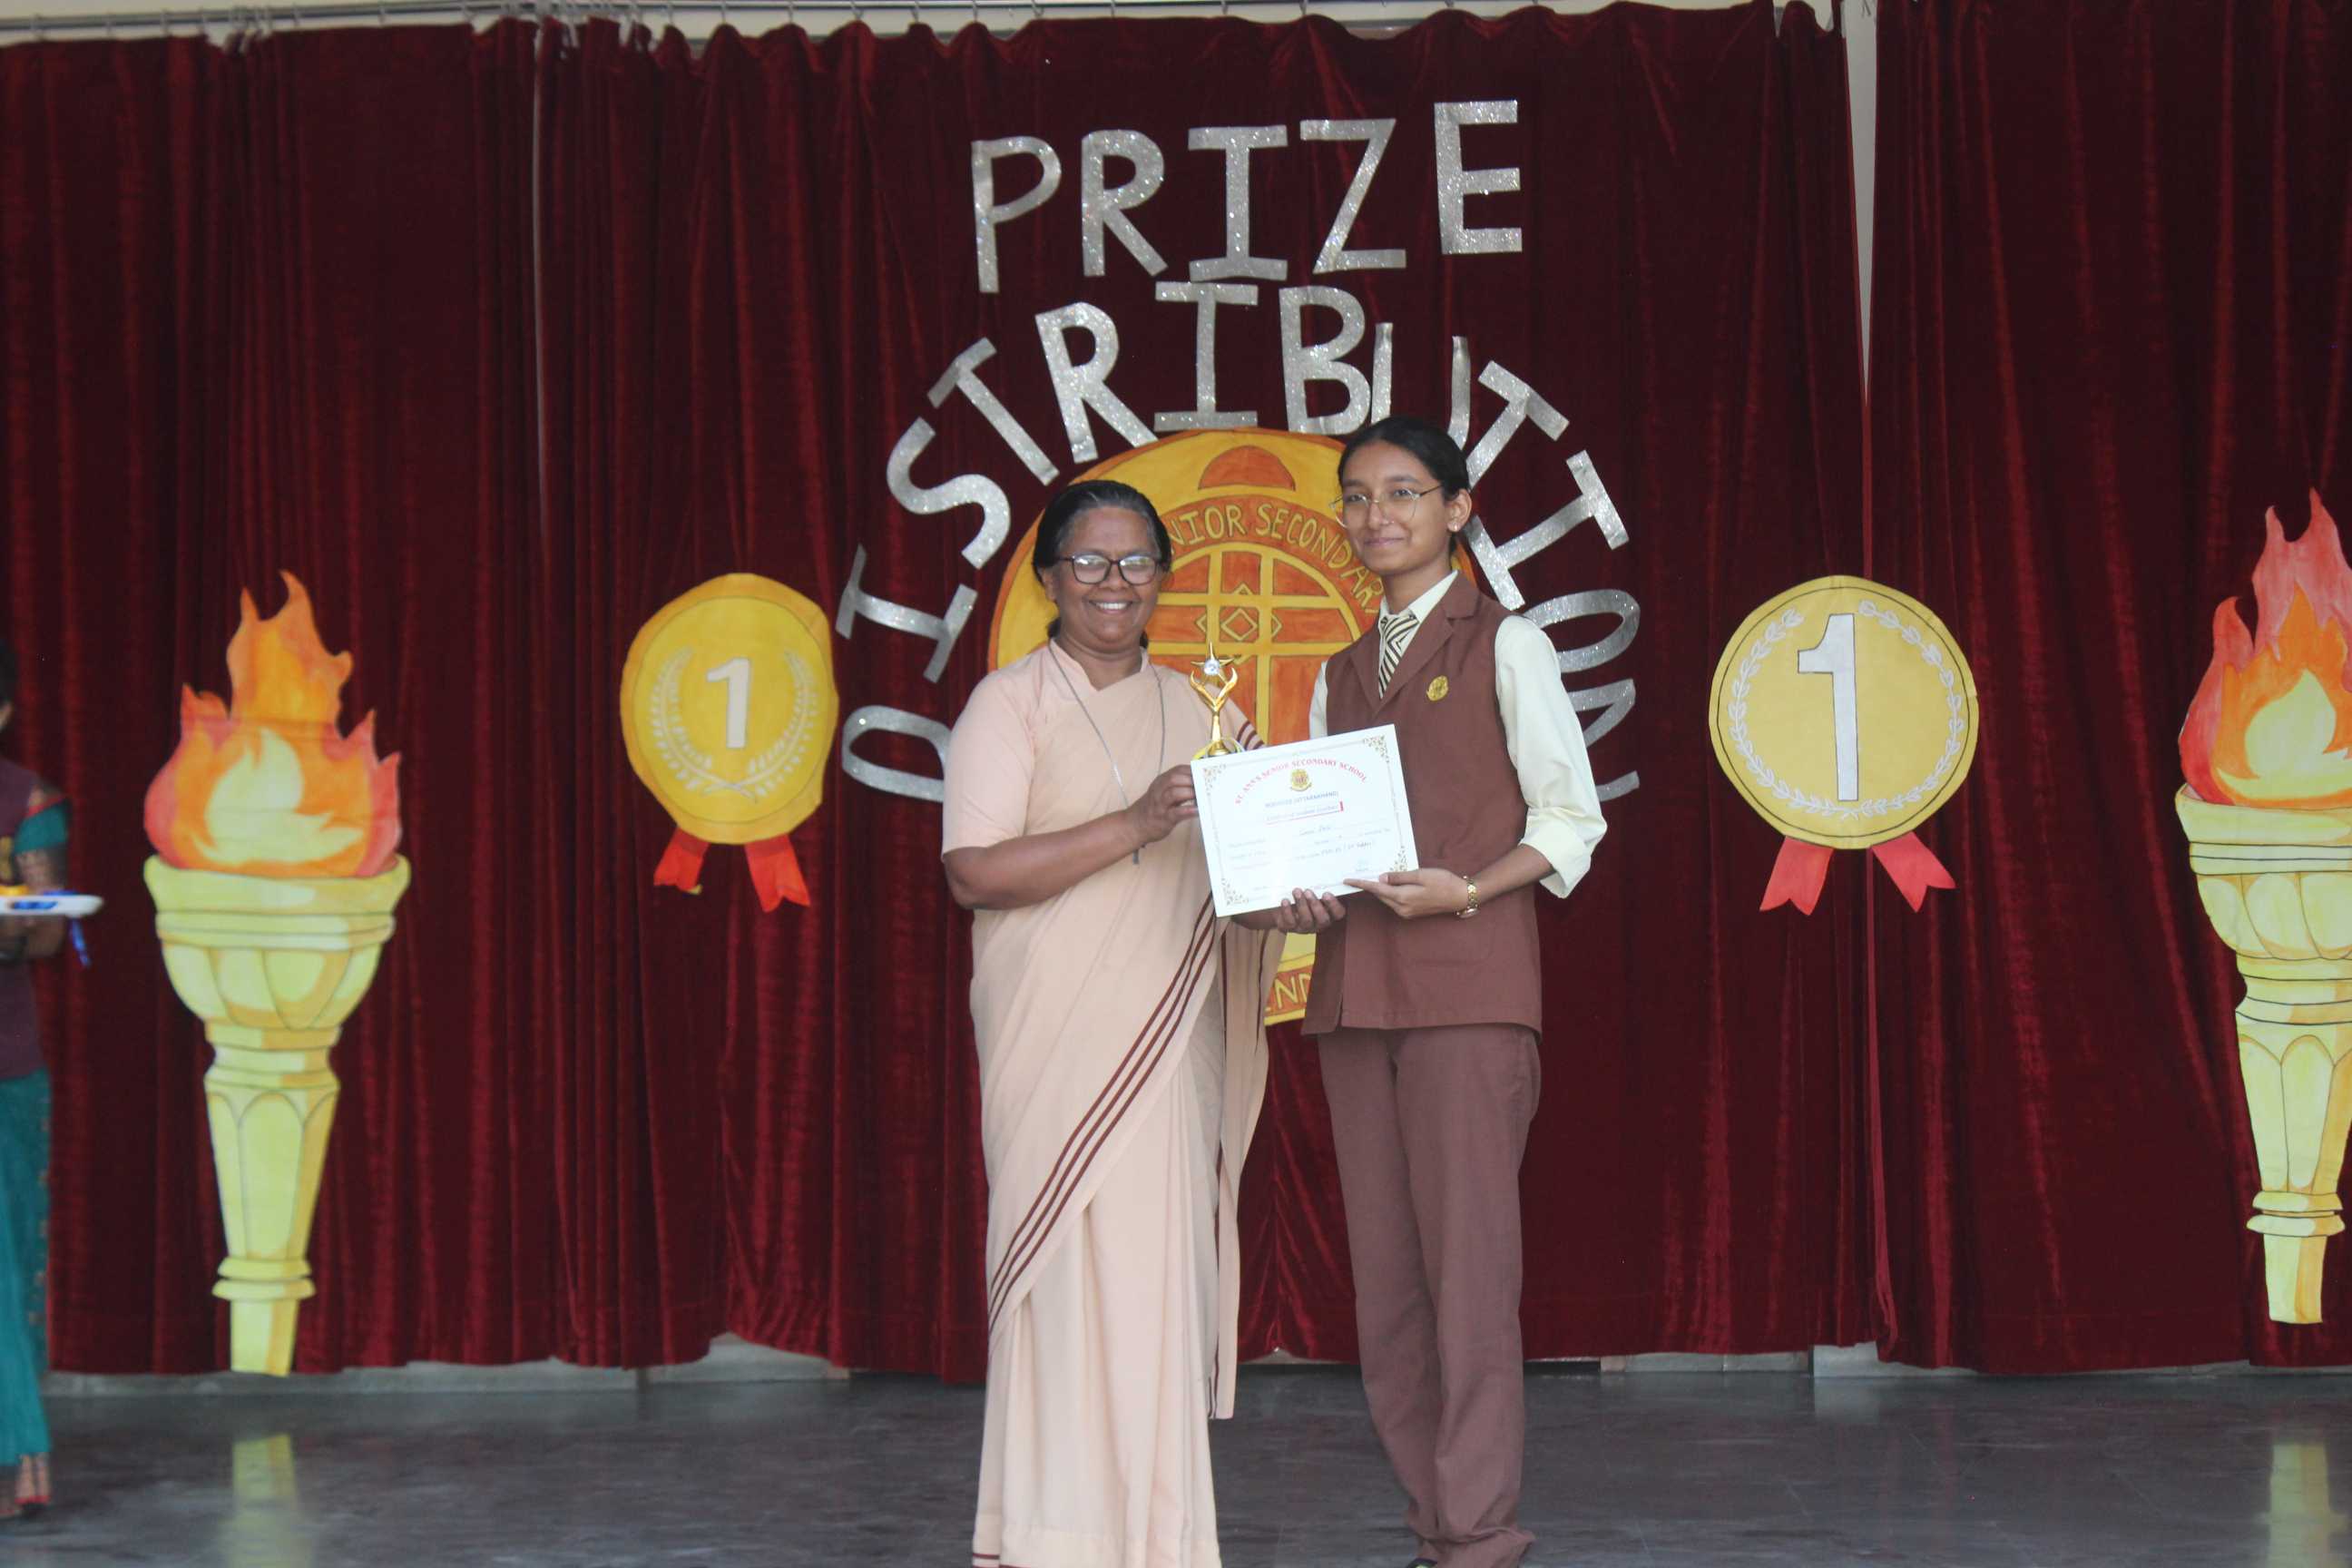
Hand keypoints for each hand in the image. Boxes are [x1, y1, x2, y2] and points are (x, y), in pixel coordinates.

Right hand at [1125, 764, 1198, 846]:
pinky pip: (1176, 812)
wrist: (1134, 825)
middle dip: (1192, 780)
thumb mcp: (1162, 792)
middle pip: (1175, 779)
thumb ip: (1178, 787)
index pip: (1178, 770)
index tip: (1205, 773)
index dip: (1192, 770)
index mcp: (1161, 782)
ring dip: (1190, 792)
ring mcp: (1160, 804)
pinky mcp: (1163, 818)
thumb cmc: (1153, 808)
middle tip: (1207, 785)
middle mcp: (1159, 790)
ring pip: (1174, 793)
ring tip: (1203, 795)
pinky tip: (1198, 810)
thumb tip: (1200, 784)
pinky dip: (1188, 810)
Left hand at [1270, 888, 1345, 933]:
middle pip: (1323, 919)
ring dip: (1302, 905)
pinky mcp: (1290, 928)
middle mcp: (1319, 923)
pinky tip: (1285, 900)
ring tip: (1296, 891)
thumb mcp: (1313, 891)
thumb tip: (1323, 871)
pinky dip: (1287, 911)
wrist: (1282, 905)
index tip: (1326, 893)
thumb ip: (1320, 886)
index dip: (1334, 905)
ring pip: (1306, 920)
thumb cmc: (1303, 895)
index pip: (1339, 913)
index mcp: (1329, 913)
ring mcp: (1305, 928)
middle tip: (1308, 891)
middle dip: (1315, 905)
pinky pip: (1290, 922)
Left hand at [1344, 868, 1471, 920]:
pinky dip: (1388, 893)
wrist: (1461, 896)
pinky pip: (1395, 902)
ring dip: (1379, 890)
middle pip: (1380, 895)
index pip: (1377, 889)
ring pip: (1387, 899)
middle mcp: (1402, 908)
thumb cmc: (1443, 882)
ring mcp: (1407, 912)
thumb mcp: (1420, 874)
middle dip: (1368, 886)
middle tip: (1356, 876)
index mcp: (1403, 897)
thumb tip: (1381, 878)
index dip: (1361, 884)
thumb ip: (1400, 877)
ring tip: (1369, 878)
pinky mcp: (1412, 912)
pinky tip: (1388, 885)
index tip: (1347, 880)